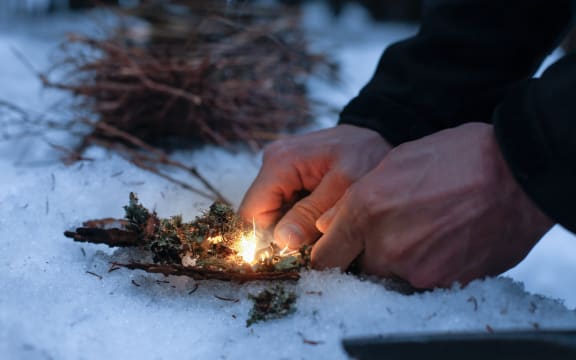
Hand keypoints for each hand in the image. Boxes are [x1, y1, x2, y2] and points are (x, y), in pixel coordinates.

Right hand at [239, 124, 390, 247]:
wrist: (380, 135)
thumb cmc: (367, 156)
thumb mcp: (345, 187)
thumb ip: (312, 214)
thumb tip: (283, 241)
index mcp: (279, 163)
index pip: (251, 213)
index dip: (266, 240)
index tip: (294, 255)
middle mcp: (272, 163)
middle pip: (260, 215)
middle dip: (284, 235)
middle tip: (316, 244)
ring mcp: (279, 168)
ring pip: (272, 213)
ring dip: (293, 228)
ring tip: (323, 230)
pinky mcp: (289, 175)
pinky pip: (285, 205)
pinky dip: (300, 219)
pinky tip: (322, 219)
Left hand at [312, 123, 552, 287]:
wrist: (516, 174)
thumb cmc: (456, 158)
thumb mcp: (394, 163)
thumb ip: (352, 201)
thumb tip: (326, 226)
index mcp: (366, 210)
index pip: (325, 258)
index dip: (330, 254)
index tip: (338, 249)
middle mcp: (386, 245)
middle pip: (360, 269)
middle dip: (368, 254)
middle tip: (395, 229)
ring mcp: (418, 269)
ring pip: (392, 276)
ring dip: (401, 260)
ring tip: (427, 229)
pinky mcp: (446, 282)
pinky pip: (423, 281)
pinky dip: (428, 265)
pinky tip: (444, 239)